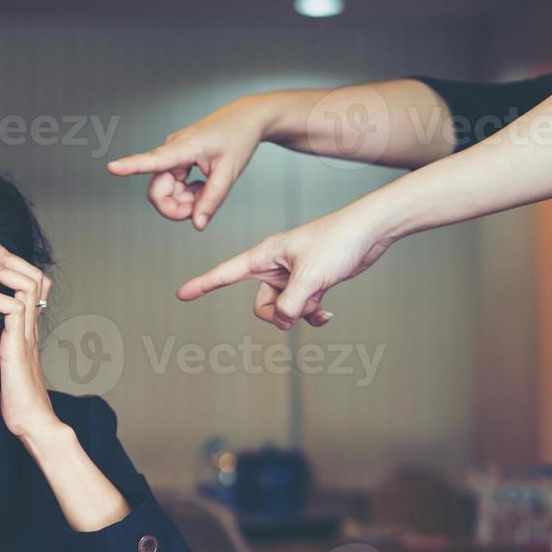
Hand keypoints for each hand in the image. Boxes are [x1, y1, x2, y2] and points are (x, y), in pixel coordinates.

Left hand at [0, 236, 60, 441]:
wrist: (33, 423)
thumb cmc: (16, 399)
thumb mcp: (4, 363)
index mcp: (28, 329)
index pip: (32, 284)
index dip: (13, 263)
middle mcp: (31, 327)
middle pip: (32, 276)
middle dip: (6, 255)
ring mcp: (27, 335)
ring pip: (26, 285)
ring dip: (1, 267)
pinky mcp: (18, 347)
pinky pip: (12, 309)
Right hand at [107, 95, 274, 229]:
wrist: (246, 118)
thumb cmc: (238, 139)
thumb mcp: (229, 173)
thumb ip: (211, 201)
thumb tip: (197, 225)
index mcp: (185, 148)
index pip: (154, 160)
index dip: (130, 166)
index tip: (112, 167)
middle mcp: (172, 150)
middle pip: (158, 191)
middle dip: (176, 206)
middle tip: (200, 209)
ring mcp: (173, 155)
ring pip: (166, 191)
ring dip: (185, 200)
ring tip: (207, 190)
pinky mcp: (177, 159)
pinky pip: (173, 185)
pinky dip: (187, 192)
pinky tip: (202, 185)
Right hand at [177, 203, 396, 328]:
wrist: (370, 230)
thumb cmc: (338, 242)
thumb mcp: (310, 277)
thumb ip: (290, 305)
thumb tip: (282, 321)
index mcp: (264, 256)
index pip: (224, 273)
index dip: (202, 286)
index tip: (181, 295)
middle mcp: (274, 266)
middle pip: (260, 304)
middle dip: (279, 314)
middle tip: (302, 307)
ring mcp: (291, 275)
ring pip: (283, 308)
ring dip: (301, 313)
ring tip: (321, 304)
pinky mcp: (309, 281)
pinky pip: (300, 307)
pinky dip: (312, 313)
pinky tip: (327, 313)